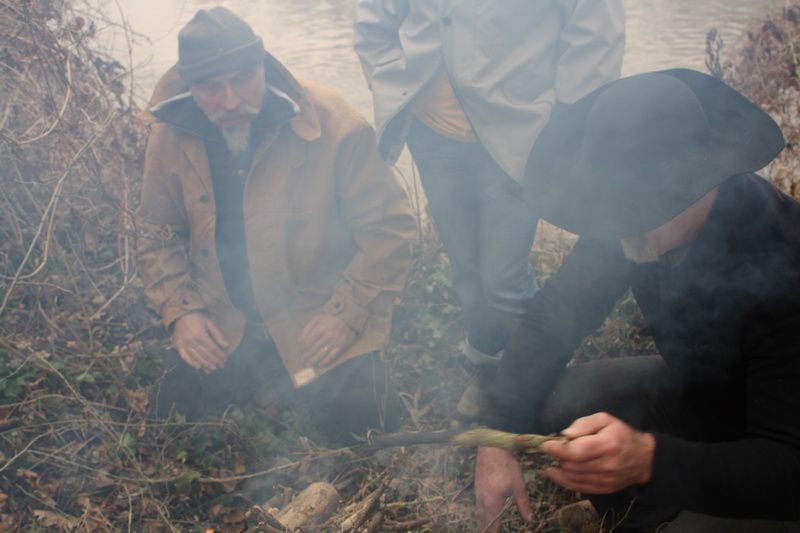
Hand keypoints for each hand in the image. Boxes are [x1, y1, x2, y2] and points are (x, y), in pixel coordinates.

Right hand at [171, 312, 228, 372]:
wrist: (180, 315)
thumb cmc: (197, 318)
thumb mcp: (209, 323)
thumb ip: (217, 334)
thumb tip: (226, 345)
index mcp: (200, 335)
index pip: (212, 348)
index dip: (219, 355)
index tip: (225, 359)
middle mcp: (192, 341)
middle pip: (205, 354)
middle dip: (214, 361)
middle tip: (221, 366)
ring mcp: (184, 344)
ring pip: (196, 358)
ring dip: (205, 365)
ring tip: (213, 369)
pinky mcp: (178, 346)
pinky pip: (184, 357)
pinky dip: (191, 363)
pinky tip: (198, 367)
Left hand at [298, 314, 356, 367]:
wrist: (348, 318)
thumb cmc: (330, 318)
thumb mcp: (317, 318)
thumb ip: (307, 328)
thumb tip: (299, 340)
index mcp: (320, 328)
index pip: (308, 342)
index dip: (302, 348)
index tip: (300, 351)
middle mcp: (328, 336)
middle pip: (313, 349)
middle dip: (306, 356)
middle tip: (301, 361)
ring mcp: (335, 342)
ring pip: (321, 354)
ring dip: (313, 360)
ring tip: (308, 364)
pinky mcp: (342, 346)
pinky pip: (332, 356)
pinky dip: (325, 361)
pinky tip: (320, 365)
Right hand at [475, 447, 532, 532]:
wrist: (491, 447)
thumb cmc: (507, 465)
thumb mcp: (518, 485)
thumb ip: (523, 504)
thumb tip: (529, 520)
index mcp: (493, 503)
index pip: (492, 526)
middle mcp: (482, 501)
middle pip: (482, 522)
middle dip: (486, 531)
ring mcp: (477, 493)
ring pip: (478, 514)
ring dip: (482, 523)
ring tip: (485, 530)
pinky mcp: (477, 486)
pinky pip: (477, 506)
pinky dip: (480, 514)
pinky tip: (483, 512)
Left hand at [540, 412, 654, 493]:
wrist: (644, 459)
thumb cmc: (621, 434)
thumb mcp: (605, 420)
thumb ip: (584, 424)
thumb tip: (565, 435)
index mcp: (606, 445)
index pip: (575, 451)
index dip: (556, 449)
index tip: (545, 445)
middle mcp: (606, 465)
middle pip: (571, 466)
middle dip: (557, 458)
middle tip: (551, 451)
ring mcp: (605, 480)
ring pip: (572, 478)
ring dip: (559, 470)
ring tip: (552, 461)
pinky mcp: (604, 490)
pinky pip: (578, 488)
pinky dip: (564, 481)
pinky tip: (557, 473)